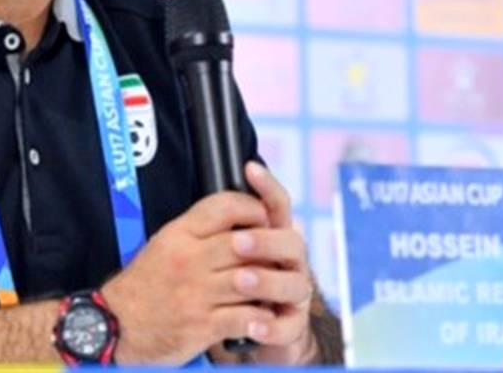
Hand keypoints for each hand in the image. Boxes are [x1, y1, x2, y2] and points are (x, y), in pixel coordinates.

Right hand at [100, 186, 280, 365]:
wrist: (116, 325)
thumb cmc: (145, 284)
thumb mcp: (164, 244)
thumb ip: (197, 230)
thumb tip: (238, 217)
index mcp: (178, 234)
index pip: (223, 206)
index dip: (252, 208)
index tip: (265, 217)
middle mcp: (188, 259)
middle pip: (244, 242)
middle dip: (269, 248)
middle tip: (280, 254)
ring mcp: (196, 293)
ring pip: (251, 279)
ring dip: (271, 284)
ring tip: (278, 285)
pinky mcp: (202, 325)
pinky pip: (245, 317)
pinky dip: (261, 318)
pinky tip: (264, 316)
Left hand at [220, 161, 319, 365]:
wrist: (247, 333)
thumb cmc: (232, 285)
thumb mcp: (222, 253)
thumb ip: (221, 228)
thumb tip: (208, 197)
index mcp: (271, 237)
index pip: (276, 205)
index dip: (267, 186)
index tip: (250, 169)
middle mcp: (288, 263)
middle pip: (291, 242)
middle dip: (265, 240)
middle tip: (238, 242)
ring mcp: (293, 294)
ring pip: (295, 283)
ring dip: (267, 280)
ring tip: (240, 280)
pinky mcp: (290, 326)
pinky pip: (288, 326)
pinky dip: (271, 326)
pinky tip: (253, 325)